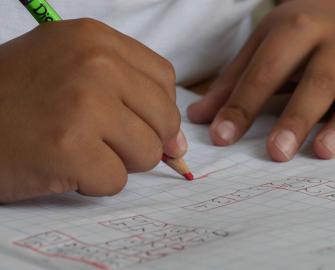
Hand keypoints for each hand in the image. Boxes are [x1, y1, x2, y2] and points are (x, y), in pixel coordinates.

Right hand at [0, 19, 184, 202]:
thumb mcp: (71, 70)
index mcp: (95, 39)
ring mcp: (84, 105)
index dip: (156, 109)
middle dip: (141, 139)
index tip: (138, 123)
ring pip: (147, 152)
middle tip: (100, 140)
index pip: (164, 79)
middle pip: (164, 118)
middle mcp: (95, 64)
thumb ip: (130, 95)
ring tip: (78, 149)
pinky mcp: (70, 148)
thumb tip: (178, 144)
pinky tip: (62, 165)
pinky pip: (116, 180)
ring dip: (117, 161)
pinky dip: (93, 183)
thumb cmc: (16, 98)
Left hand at [188, 0, 334, 160]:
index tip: (222, 138)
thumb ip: (233, 82)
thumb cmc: (299, 33)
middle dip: (297, 117)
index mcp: (297, 29)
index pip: (266, 70)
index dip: (243, 105)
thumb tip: (198, 119)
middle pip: (319, 80)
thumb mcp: (263, 44)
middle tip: (277, 153)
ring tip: (324, 152)